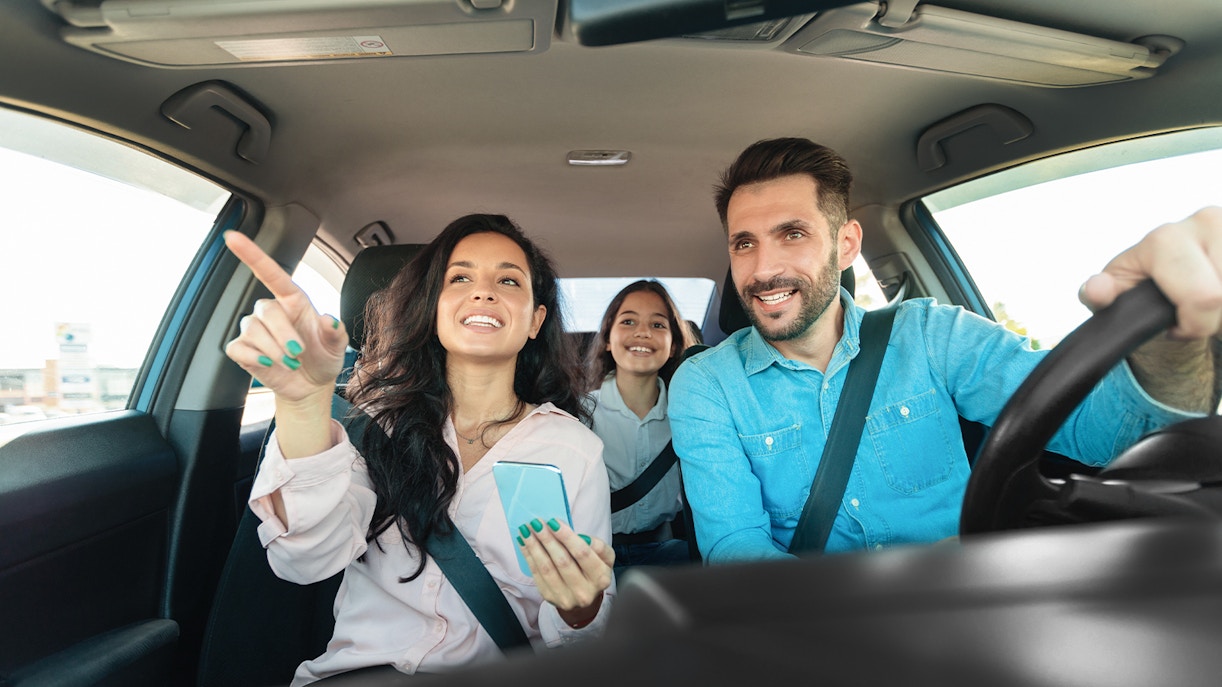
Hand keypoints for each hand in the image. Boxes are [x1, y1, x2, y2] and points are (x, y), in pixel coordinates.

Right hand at [223, 231, 348, 402]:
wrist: (311, 385)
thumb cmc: (323, 356)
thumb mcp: (337, 344)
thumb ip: (335, 330)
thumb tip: (330, 319)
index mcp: (293, 301)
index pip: (271, 273)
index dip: (252, 254)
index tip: (233, 237)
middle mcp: (271, 312)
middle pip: (266, 311)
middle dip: (283, 334)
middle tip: (298, 354)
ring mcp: (254, 330)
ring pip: (252, 329)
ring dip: (273, 350)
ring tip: (290, 363)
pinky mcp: (242, 349)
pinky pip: (239, 348)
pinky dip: (255, 358)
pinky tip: (268, 365)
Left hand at [517, 518, 613, 627]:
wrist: (584, 595)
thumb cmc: (593, 569)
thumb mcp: (605, 557)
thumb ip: (598, 546)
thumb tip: (580, 537)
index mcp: (600, 579)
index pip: (582, 553)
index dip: (566, 537)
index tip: (553, 522)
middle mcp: (584, 592)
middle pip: (562, 561)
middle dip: (547, 539)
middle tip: (536, 523)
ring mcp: (566, 598)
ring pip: (546, 569)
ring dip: (534, 547)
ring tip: (526, 530)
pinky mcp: (550, 598)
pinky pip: (537, 575)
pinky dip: (529, 556)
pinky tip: (524, 543)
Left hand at [1080, 206, 1221, 339]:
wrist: (1169, 279)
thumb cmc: (1144, 287)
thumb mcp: (1117, 296)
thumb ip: (1101, 296)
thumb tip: (1097, 289)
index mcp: (1166, 238)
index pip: (1205, 297)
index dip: (1195, 324)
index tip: (1177, 326)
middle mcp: (1206, 220)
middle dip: (1217, 317)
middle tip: (1199, 314)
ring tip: (1212, 304)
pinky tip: (1221, 300)